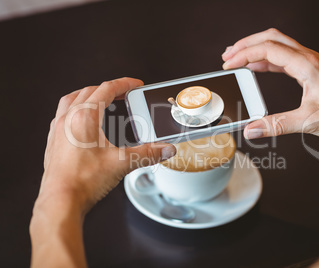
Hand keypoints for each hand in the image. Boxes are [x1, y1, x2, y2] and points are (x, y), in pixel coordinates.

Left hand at [36, 77, 175, 213]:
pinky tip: (84, 122)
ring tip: (102, 100)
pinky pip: (63, 115)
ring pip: (72, 100)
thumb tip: (165, 149)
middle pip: (89, 91)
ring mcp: (58, 130)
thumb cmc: (82, 182)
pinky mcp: (53, 142)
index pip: (106, 89)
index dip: (124, 84)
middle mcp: (68, 119)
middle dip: (109, 89)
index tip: (135, 84)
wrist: (60, 202)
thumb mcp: (122, 164)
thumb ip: (148, 153)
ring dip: (88, 95)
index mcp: (84, 117)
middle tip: (124, 93)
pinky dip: (76, 110)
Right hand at [222, 28, 318, 143]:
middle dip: (247, 44)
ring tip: (237, 58)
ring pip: (277, 45)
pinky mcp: (310, 69)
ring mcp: (310, 62)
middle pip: (271, 38)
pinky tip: (257, 68)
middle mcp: (308, 58)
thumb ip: (276, 125)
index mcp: (307, 65)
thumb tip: (251, 130)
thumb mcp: (307, 122)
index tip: (229, 64)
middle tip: (228, 55)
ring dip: (256, 49)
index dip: (244, 55)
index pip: (268, 49)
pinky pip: (284, 57)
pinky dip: (266, 59)